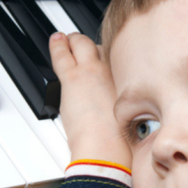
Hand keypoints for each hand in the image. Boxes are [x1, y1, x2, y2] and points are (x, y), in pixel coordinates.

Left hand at [50, 32, 131, 168]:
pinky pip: (62, 55)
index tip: (102, 61)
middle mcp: (115, 71)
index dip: (107, 58)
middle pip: (102, 48)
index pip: (118, 59)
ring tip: (65, 39)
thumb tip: (118, 115)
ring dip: (73, 41)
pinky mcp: (73, 78)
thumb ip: (125, 111)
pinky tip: (56, 40)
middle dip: (90, 46)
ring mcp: (94, 72)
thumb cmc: (120, 142)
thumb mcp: (132, 121)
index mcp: (130, 82)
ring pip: (82, 45)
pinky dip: (57, 46)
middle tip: (81, 47)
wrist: (107, 148)